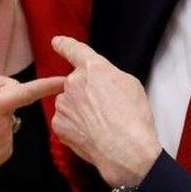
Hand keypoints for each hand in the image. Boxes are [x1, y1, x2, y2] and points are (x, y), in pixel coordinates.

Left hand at [50, 36, 161, 186]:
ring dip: (80, 111)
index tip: (57, 42)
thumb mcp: (131, 85)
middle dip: (86, 94)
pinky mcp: (59, 124)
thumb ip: (110, 76)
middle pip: (76, 83)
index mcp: (93, 68)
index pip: (75, 50)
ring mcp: (64, 104)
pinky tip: (91, 134)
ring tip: (101, 125)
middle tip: (106, 110)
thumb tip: (102, 82)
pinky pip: (66, 121)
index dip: (65, 45)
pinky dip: (76, 127)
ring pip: (70, 103)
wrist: (125, 149)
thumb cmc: (133, 118)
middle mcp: (74, 82)